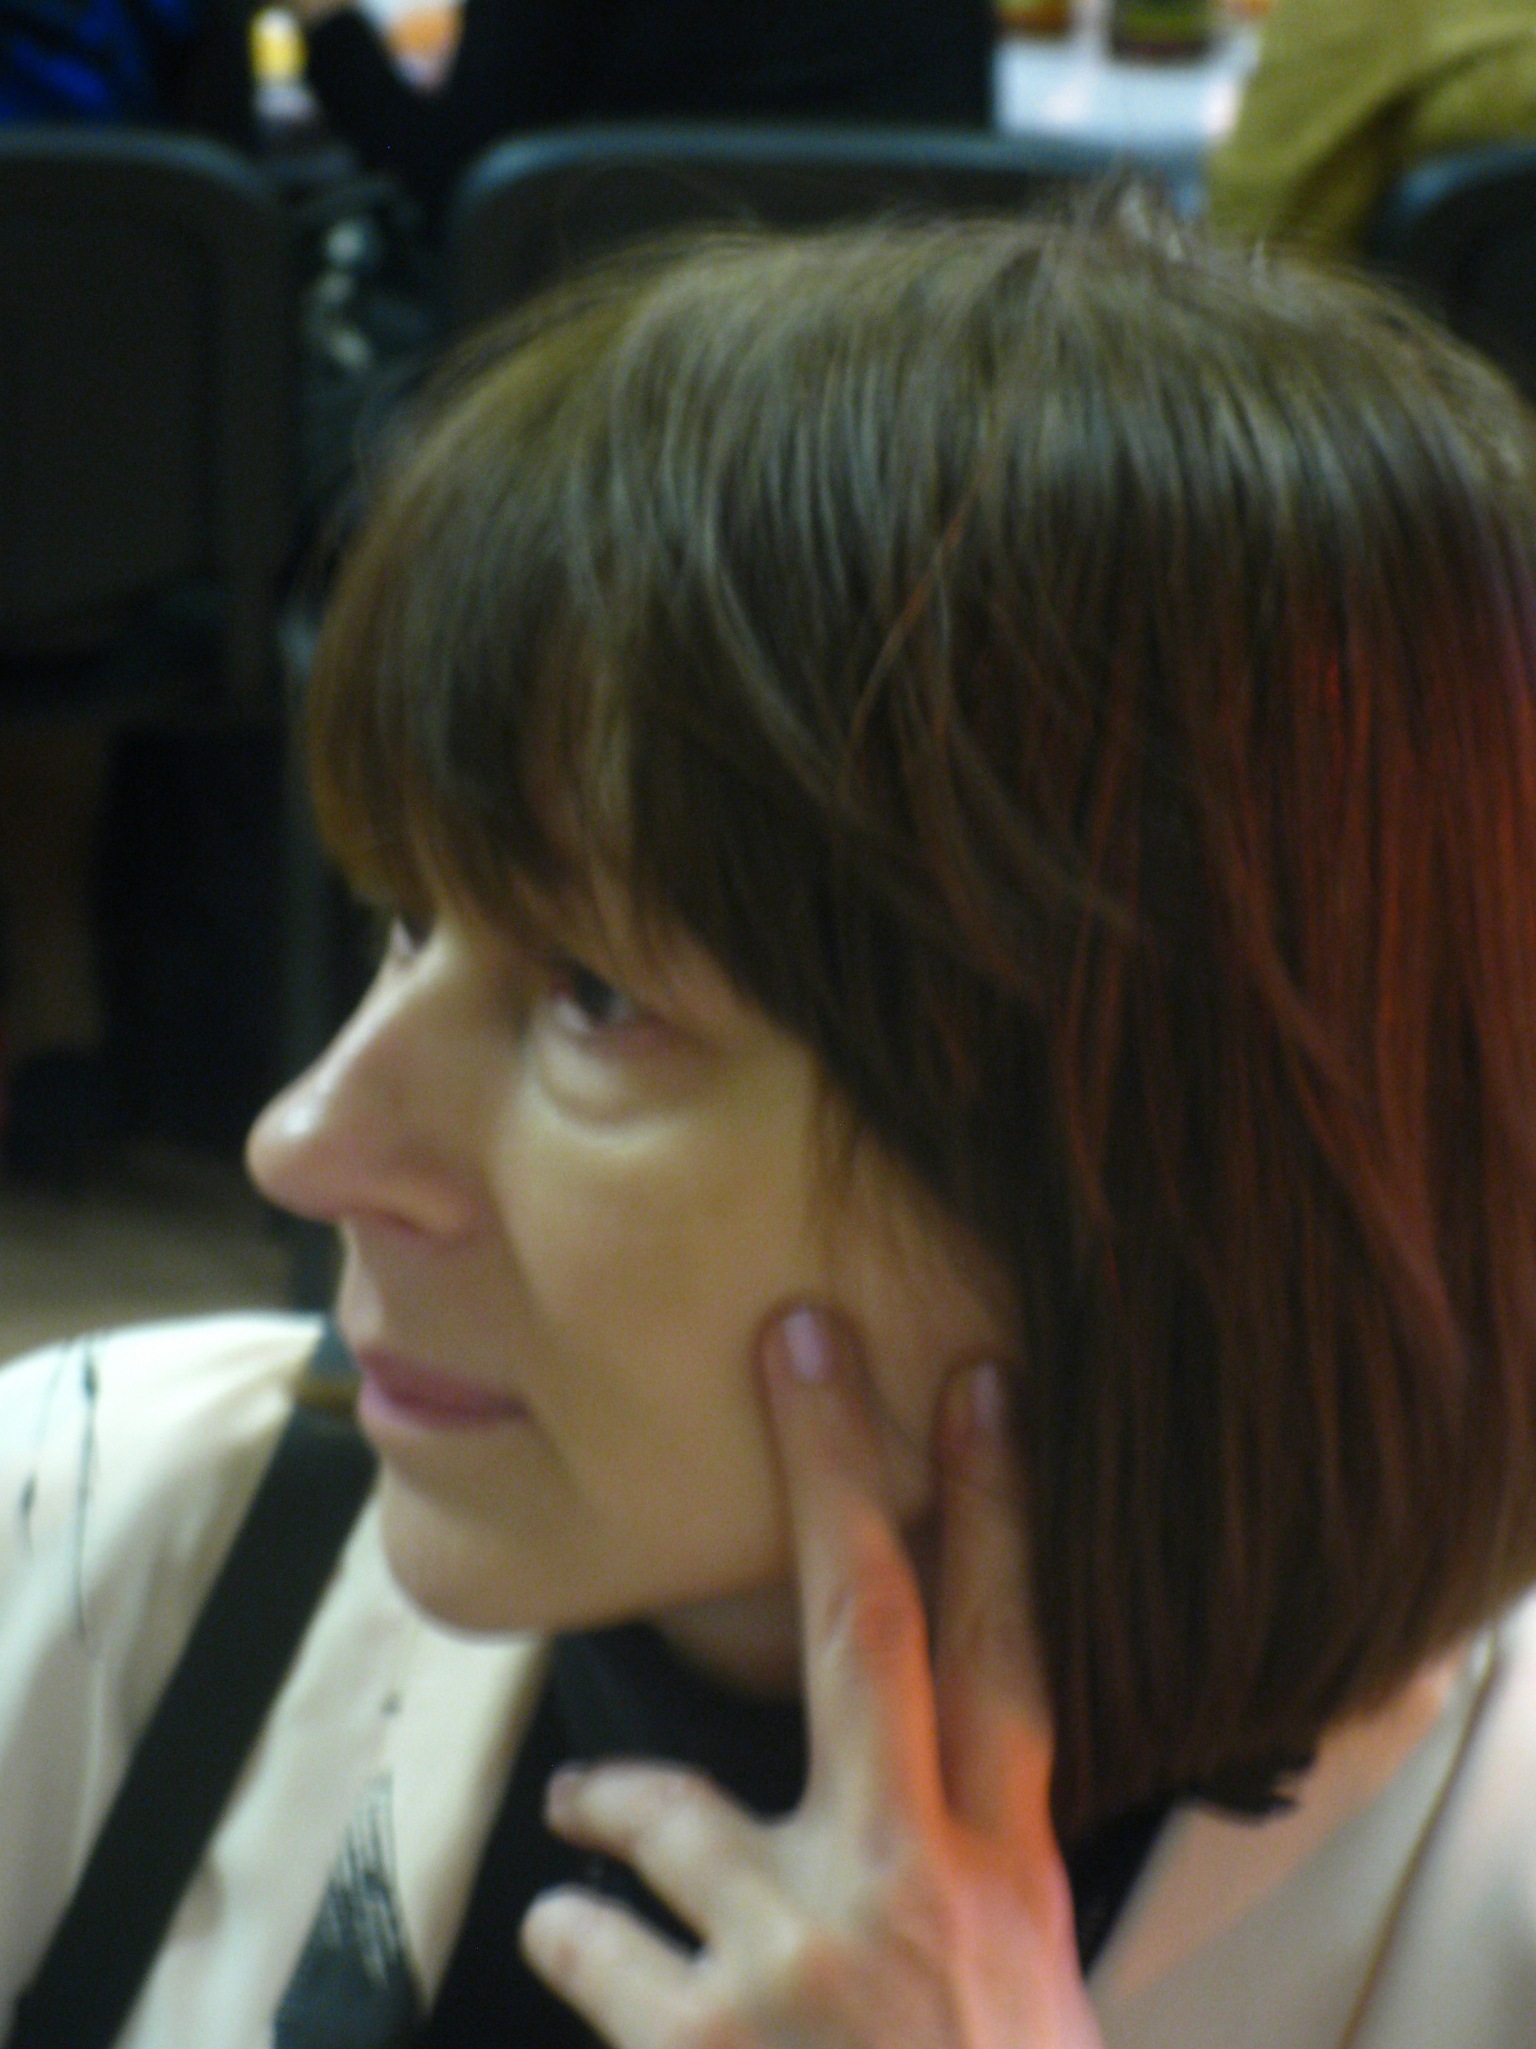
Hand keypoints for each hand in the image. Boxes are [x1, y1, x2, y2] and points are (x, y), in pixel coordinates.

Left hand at [519, 1307, 1103, 2048]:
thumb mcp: (1021, 1988)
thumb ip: (971, 1881)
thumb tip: (929, 1787)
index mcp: (999, 1872)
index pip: (1013, 1651)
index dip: (999, 1509)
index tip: (979, 1384)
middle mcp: (903, 1877)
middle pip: (873, 1622)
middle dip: (835, 1464)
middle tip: (798, 1340)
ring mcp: (794, 1953)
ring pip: (668, 1797)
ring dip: (612, 1798)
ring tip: (584, 1807)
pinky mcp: (696, 2042)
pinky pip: (596, 1942)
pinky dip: (579, 1931)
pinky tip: (573, 1930)